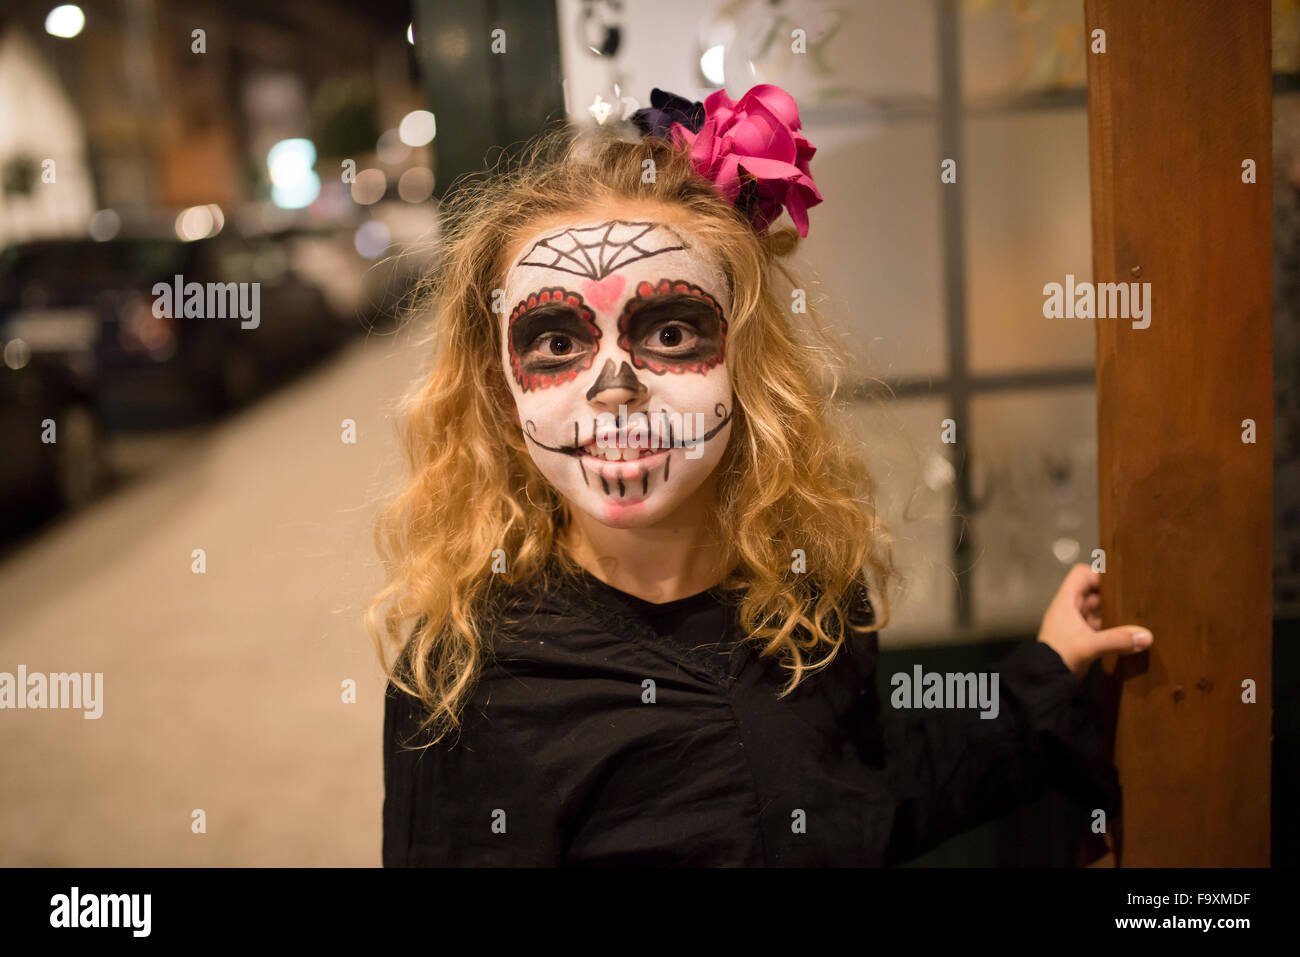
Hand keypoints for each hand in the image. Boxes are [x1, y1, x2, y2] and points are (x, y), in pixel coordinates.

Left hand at [1036, 563, 1152, 679]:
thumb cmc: (1058, 657)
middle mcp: (1070, 609)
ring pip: (1097, 609)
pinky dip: (1111, 626)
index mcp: (1066, 602)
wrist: (1044, 682)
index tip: (1120, 582)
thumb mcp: (1088, 646)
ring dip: (1113, 612)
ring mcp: (1075, 624)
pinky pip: (1099, 625)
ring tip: (1136, 614)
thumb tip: (1146, 636)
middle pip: (1093, 591)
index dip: (1099, 574)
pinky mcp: (1081, 638)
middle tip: (1135, 598)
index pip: (1081, 574)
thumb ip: (1117, 640)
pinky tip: (1127, 633)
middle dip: (1112, 594)